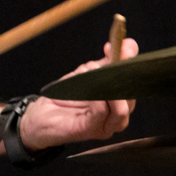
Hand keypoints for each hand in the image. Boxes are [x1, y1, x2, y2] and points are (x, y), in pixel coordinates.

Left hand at [18, 37, 137, 149]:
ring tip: (93, 72)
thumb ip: (108, 61)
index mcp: (119, 102)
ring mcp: (105, 126)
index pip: (134, 84)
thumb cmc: (65, 96)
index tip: (125, 46)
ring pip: (121, 110)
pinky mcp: (90, 131)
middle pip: (131, 97)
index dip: (131, 63)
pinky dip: (97, 98)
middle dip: (122, 74)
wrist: (41, 115)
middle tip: (112, 57)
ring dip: (108, 87)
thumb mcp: (88, 73)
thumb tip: (128, 45)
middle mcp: (116, 117)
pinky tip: (88, 87)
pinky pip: (101, 113)